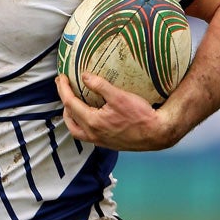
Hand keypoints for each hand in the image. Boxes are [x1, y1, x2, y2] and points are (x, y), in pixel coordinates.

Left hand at [55, 73, 179, 150]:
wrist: (158, 133)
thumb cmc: (141, 116)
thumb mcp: (120, 96)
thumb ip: (100, 85)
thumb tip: (84, 76)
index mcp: (92, 122)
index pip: (70, 103)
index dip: (63, 88)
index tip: (61, 78)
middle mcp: (93, 134)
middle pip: (69, 117)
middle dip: (64, 100)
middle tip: (63, 87)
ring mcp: (99, 141)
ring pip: (76, 129)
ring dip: (70, 115)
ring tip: (71, 103)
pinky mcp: (107, 143)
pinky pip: (86, 134)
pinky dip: (81, 124)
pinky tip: (87, 116)